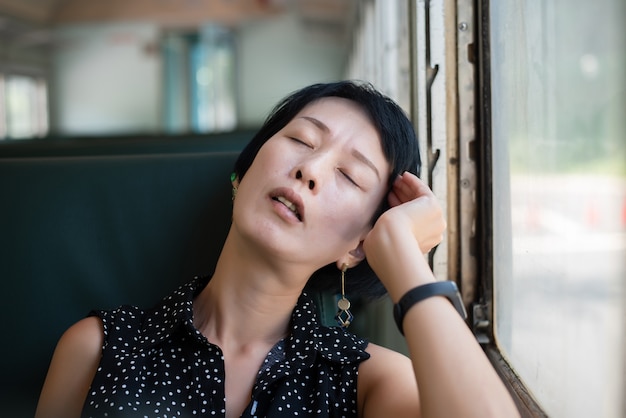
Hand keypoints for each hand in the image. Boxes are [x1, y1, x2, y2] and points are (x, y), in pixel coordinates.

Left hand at [362, 172, 445, 297]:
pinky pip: (423, 191)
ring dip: (408, 188)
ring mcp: (435, 220)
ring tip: (395, 181)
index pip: (412, 221)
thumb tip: (369, 238)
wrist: (390, 242)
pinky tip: (404, 176)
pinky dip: (414, 183)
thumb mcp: (381, 243)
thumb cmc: (381, 247)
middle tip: (392, 187)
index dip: (400, 208)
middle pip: (417, 209)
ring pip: (420, 200)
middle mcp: (431, 233)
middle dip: (403, 197)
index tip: (389, 198)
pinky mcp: (433, 208)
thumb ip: (381, 238)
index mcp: (421, 244)